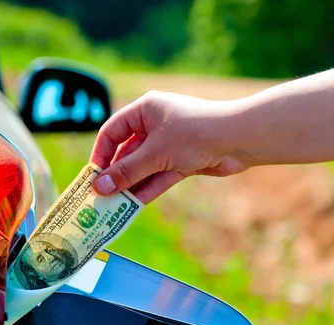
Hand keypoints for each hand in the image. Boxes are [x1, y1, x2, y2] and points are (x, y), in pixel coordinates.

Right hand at [90, 91, 249, 203]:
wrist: (240, 140)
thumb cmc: (194, 135)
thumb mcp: (155, 154)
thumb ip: (126, 172)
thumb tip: (99, 187)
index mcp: (145, 110)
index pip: (112, 131)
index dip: (100, 153)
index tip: (93, 176)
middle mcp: (154, 124)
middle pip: (126, 152)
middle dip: (115, 175)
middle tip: (101, 195)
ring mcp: (168, 144)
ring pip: (142, 167)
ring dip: (130, 185)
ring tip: (113, 206)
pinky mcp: (181, 160)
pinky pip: (158, 176)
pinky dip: (147, 188)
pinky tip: (132, 205)